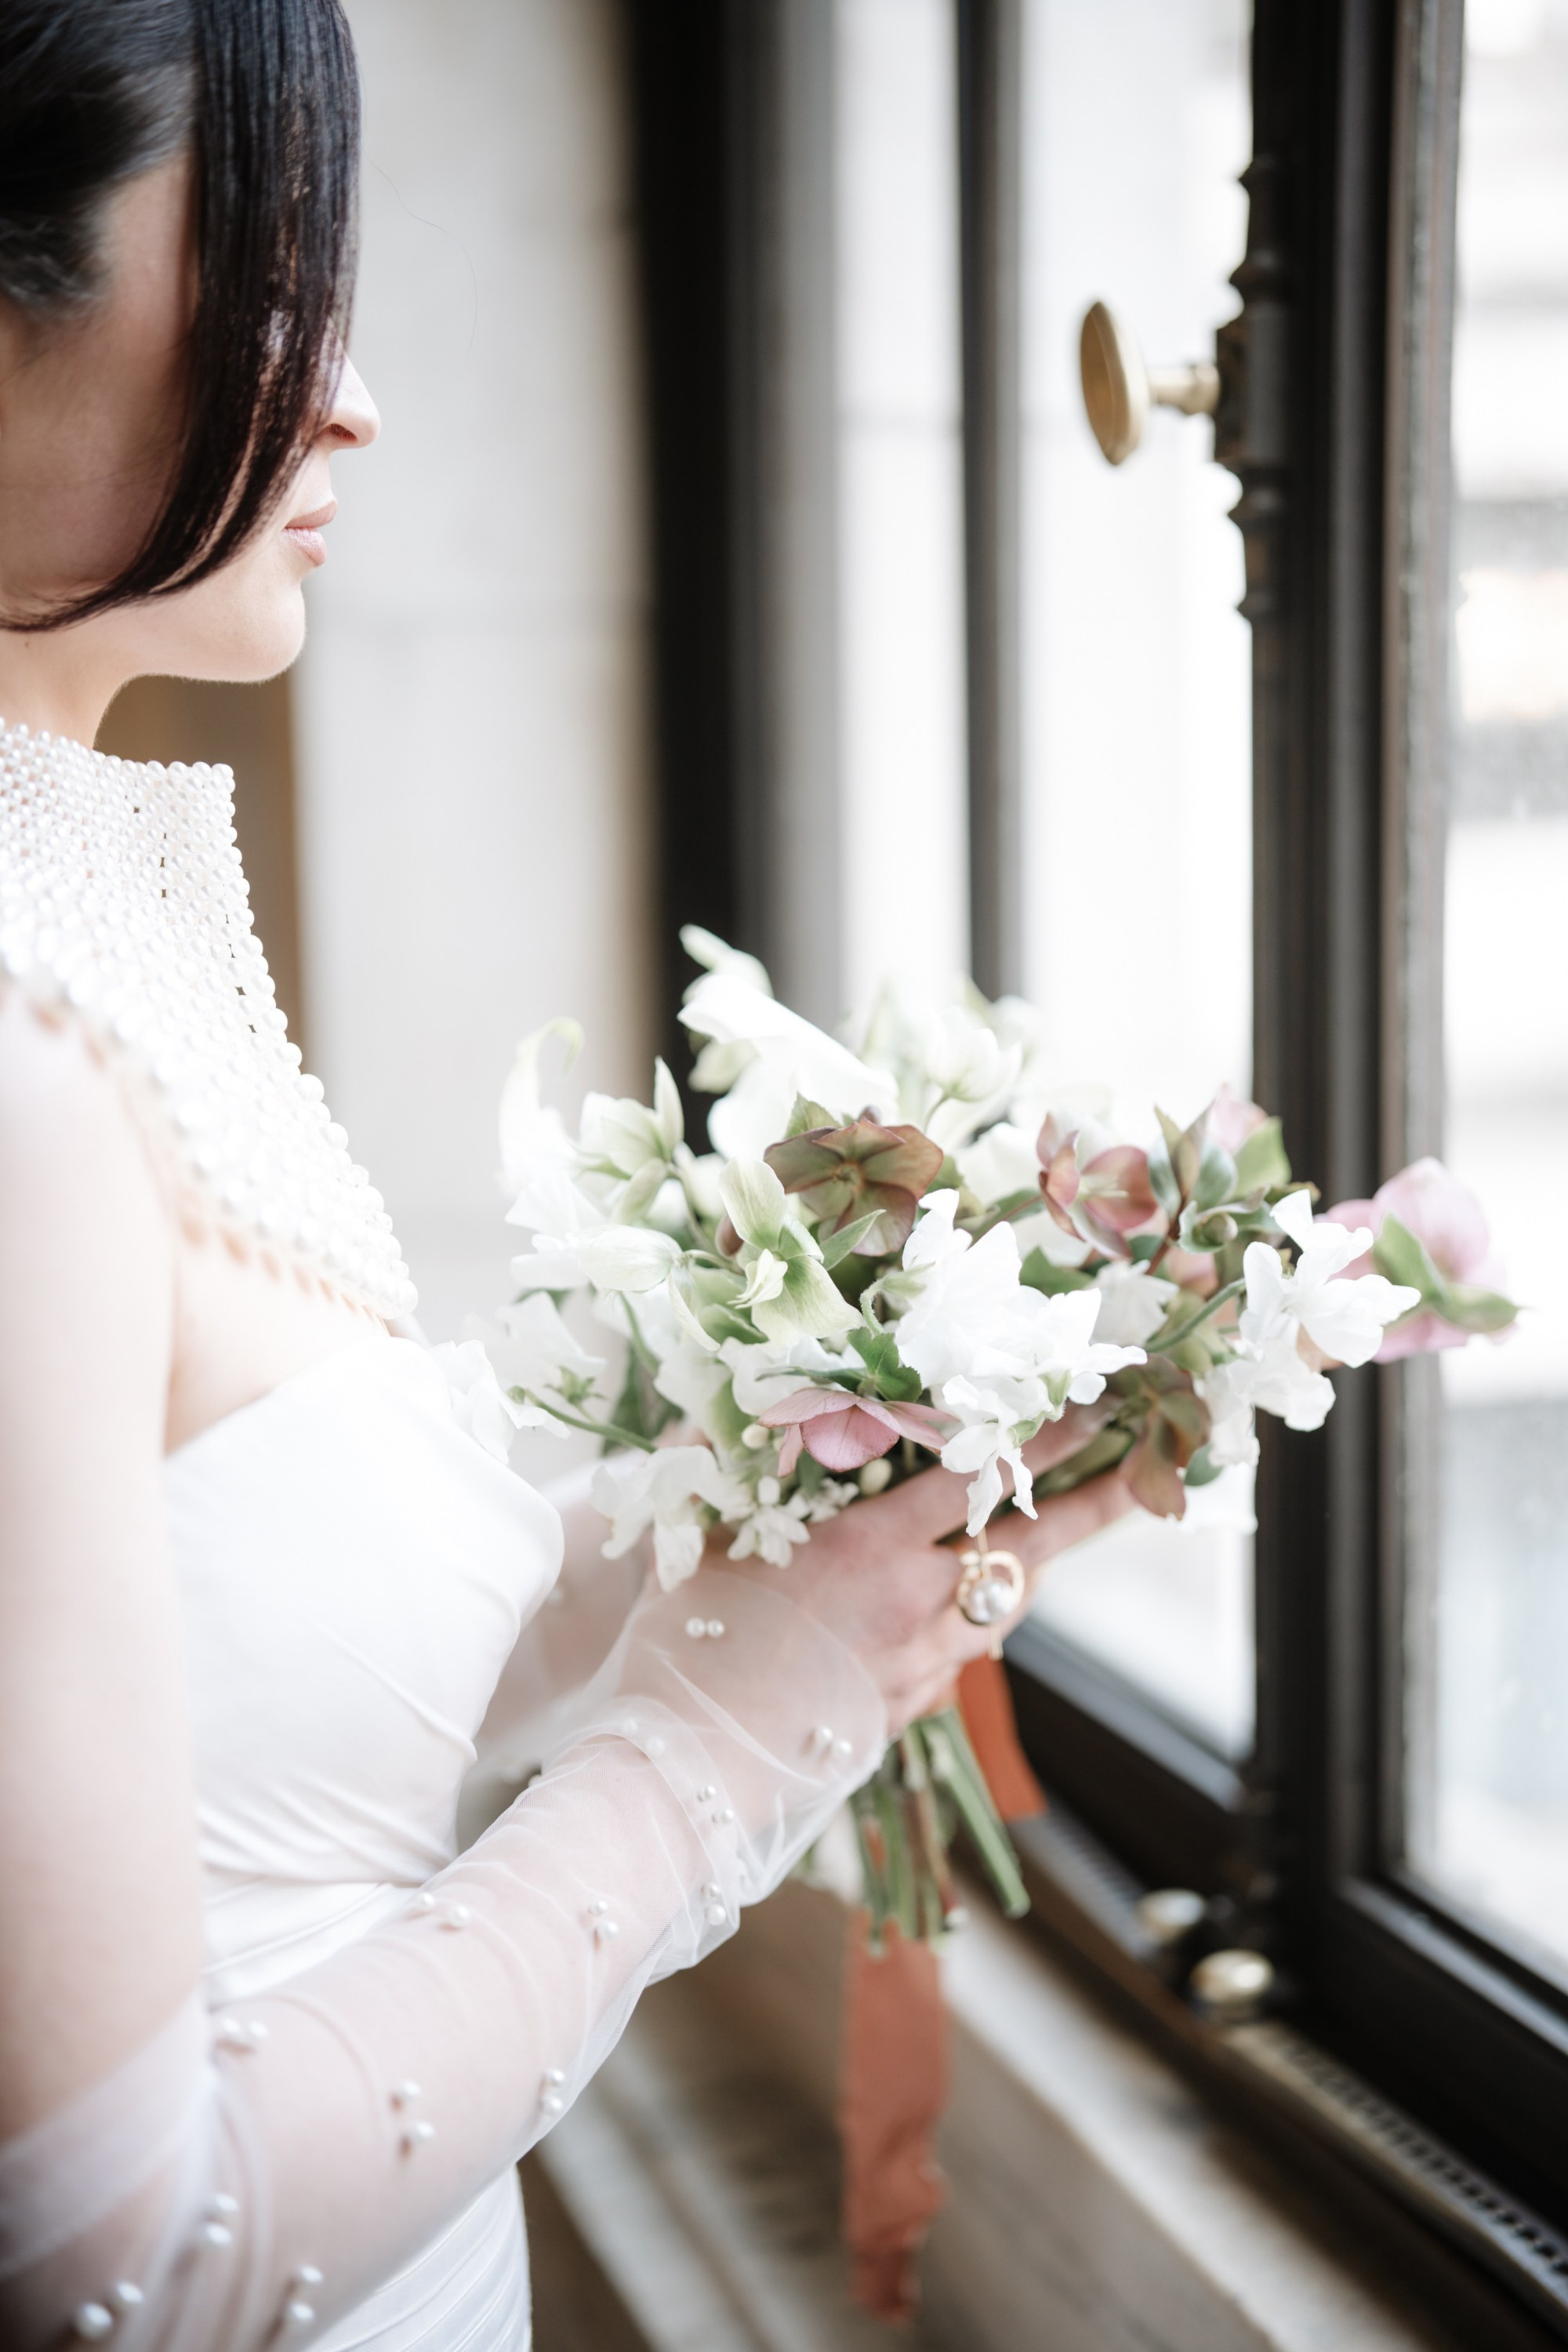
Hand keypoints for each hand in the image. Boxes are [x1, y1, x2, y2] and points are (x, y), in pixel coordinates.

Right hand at [722, 1403, 1135, 1733]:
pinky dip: (969, 1624)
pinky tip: (953, 1612)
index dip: (1037, 1439)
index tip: (1087, 1407)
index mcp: (870, 1548)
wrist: (693, 1769)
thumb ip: (722, 1475)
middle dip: (1093, 1507)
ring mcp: (920, 1664)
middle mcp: (914, 1604)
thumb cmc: (687, 1649)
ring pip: (1005, 1606)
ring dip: (1030, 1566)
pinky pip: (960, 1655)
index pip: (975, 1476)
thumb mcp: (702, 1546)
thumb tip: (703, 1421)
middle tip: (1143, 1478)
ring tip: (1050, 1535)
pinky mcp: (908, 1711)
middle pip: (1029, 1546)